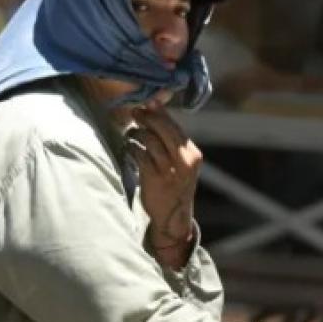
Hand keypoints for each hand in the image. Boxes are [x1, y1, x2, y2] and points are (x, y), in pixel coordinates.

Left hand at [127, 100, 201, 267]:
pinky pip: (139, 155)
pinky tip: (129, 148)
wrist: (173, 218)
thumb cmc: (174, 187)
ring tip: (131, 133)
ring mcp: (170, 170)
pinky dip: (132, 148)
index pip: (175, 127)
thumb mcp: (182, 165)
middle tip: (135, 112)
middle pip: (163, 129)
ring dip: (137, 133)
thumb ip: (173, 144)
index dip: (160, 113)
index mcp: (193, 155)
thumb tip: (156, 114)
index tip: (148, 103)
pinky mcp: (154, 179)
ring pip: (150, 140)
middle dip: (147, 117)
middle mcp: (185, 162)